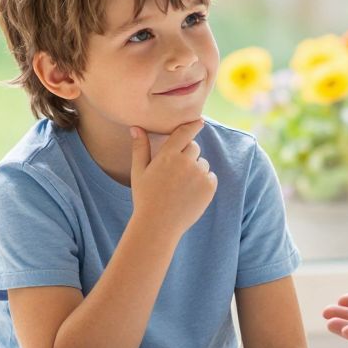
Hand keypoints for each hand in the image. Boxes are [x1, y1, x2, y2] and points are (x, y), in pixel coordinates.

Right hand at [129, 120, 215, 238]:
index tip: (199, 121)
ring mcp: (199, 174)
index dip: (193, 125)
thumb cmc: (145, 198)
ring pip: (203, 163)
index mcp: (167, 155)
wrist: (158, 225)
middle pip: (194, 148)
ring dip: (196, 170)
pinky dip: (204, 182)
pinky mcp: (209, 187)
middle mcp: (185, 162)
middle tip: (176, 173)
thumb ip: (140, 148)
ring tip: (181, 187)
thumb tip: (136, 127)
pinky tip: (190, 194)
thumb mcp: (138, 172)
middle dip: (188, 155)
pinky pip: (211, 177)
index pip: (184, 133)